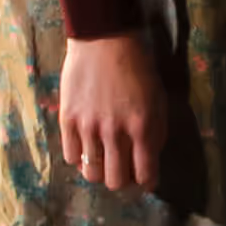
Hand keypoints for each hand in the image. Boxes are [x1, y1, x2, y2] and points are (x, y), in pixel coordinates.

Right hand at [56, 28, 172, 193]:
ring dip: (100, 171)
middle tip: (124, 170)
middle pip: (115, 182)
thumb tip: (148, 162)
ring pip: (91, 173)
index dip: (147, 182)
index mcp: (143, 127)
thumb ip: (155, 133)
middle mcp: (115, 132)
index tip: (146, 180)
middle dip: (122, 180)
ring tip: (104, 160)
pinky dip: (80, 157)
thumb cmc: (137, 70)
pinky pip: (70, 157)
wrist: (104, 42)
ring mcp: (89, 128)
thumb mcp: (158, 100)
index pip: (145, 174)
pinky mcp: (67, 120)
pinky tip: (87, 146)